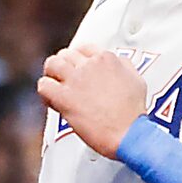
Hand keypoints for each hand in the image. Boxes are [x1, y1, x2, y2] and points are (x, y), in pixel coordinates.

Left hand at [36, 45, 150, 155]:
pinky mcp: (64, 97)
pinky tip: (52, 100)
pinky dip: (45, 92)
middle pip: (66, 55)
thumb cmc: (134, 113)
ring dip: (52, 74)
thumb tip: (117, 63)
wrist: (129, 134)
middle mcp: (89, 65)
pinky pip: (44, 85)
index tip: (79, 68)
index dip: (80, 59)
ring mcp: (75, 80)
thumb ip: (124, 66)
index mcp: (107, 59)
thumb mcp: (137, 81)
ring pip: (52, 65)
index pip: (85, 48)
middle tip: (65, 78)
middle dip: (65, 66)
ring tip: (55, 85)